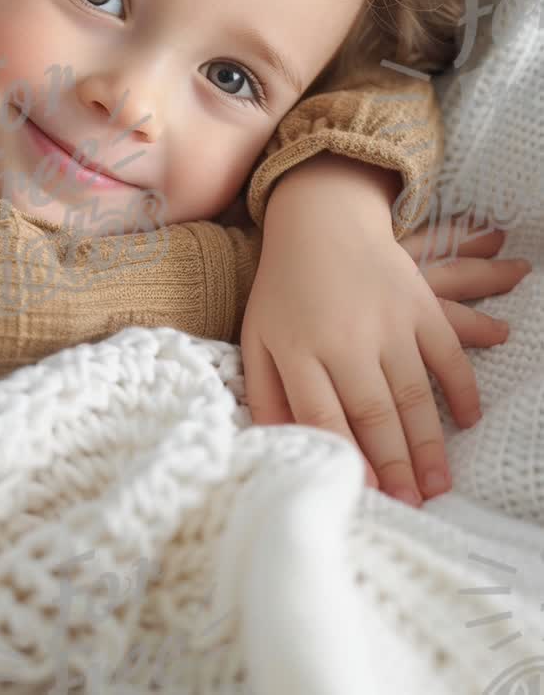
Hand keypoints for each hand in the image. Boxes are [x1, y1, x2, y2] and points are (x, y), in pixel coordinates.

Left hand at [240, 194, 530, 506]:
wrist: (319, 220)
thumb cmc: (283, 290)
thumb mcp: (257, 337)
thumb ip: (266, 394)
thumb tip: (278, 448)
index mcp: (297, 349)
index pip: (323, 417)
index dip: (346, 460)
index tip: (367, 497)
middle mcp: (342, 338)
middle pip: (372, 413)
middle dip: (395, 467)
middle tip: (412, 506)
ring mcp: (385, 320)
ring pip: (413, 394)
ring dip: (431, 445)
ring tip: (439, 486)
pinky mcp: (417, 303)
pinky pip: (448, 353)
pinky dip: (463, 388)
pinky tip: (468, 420)